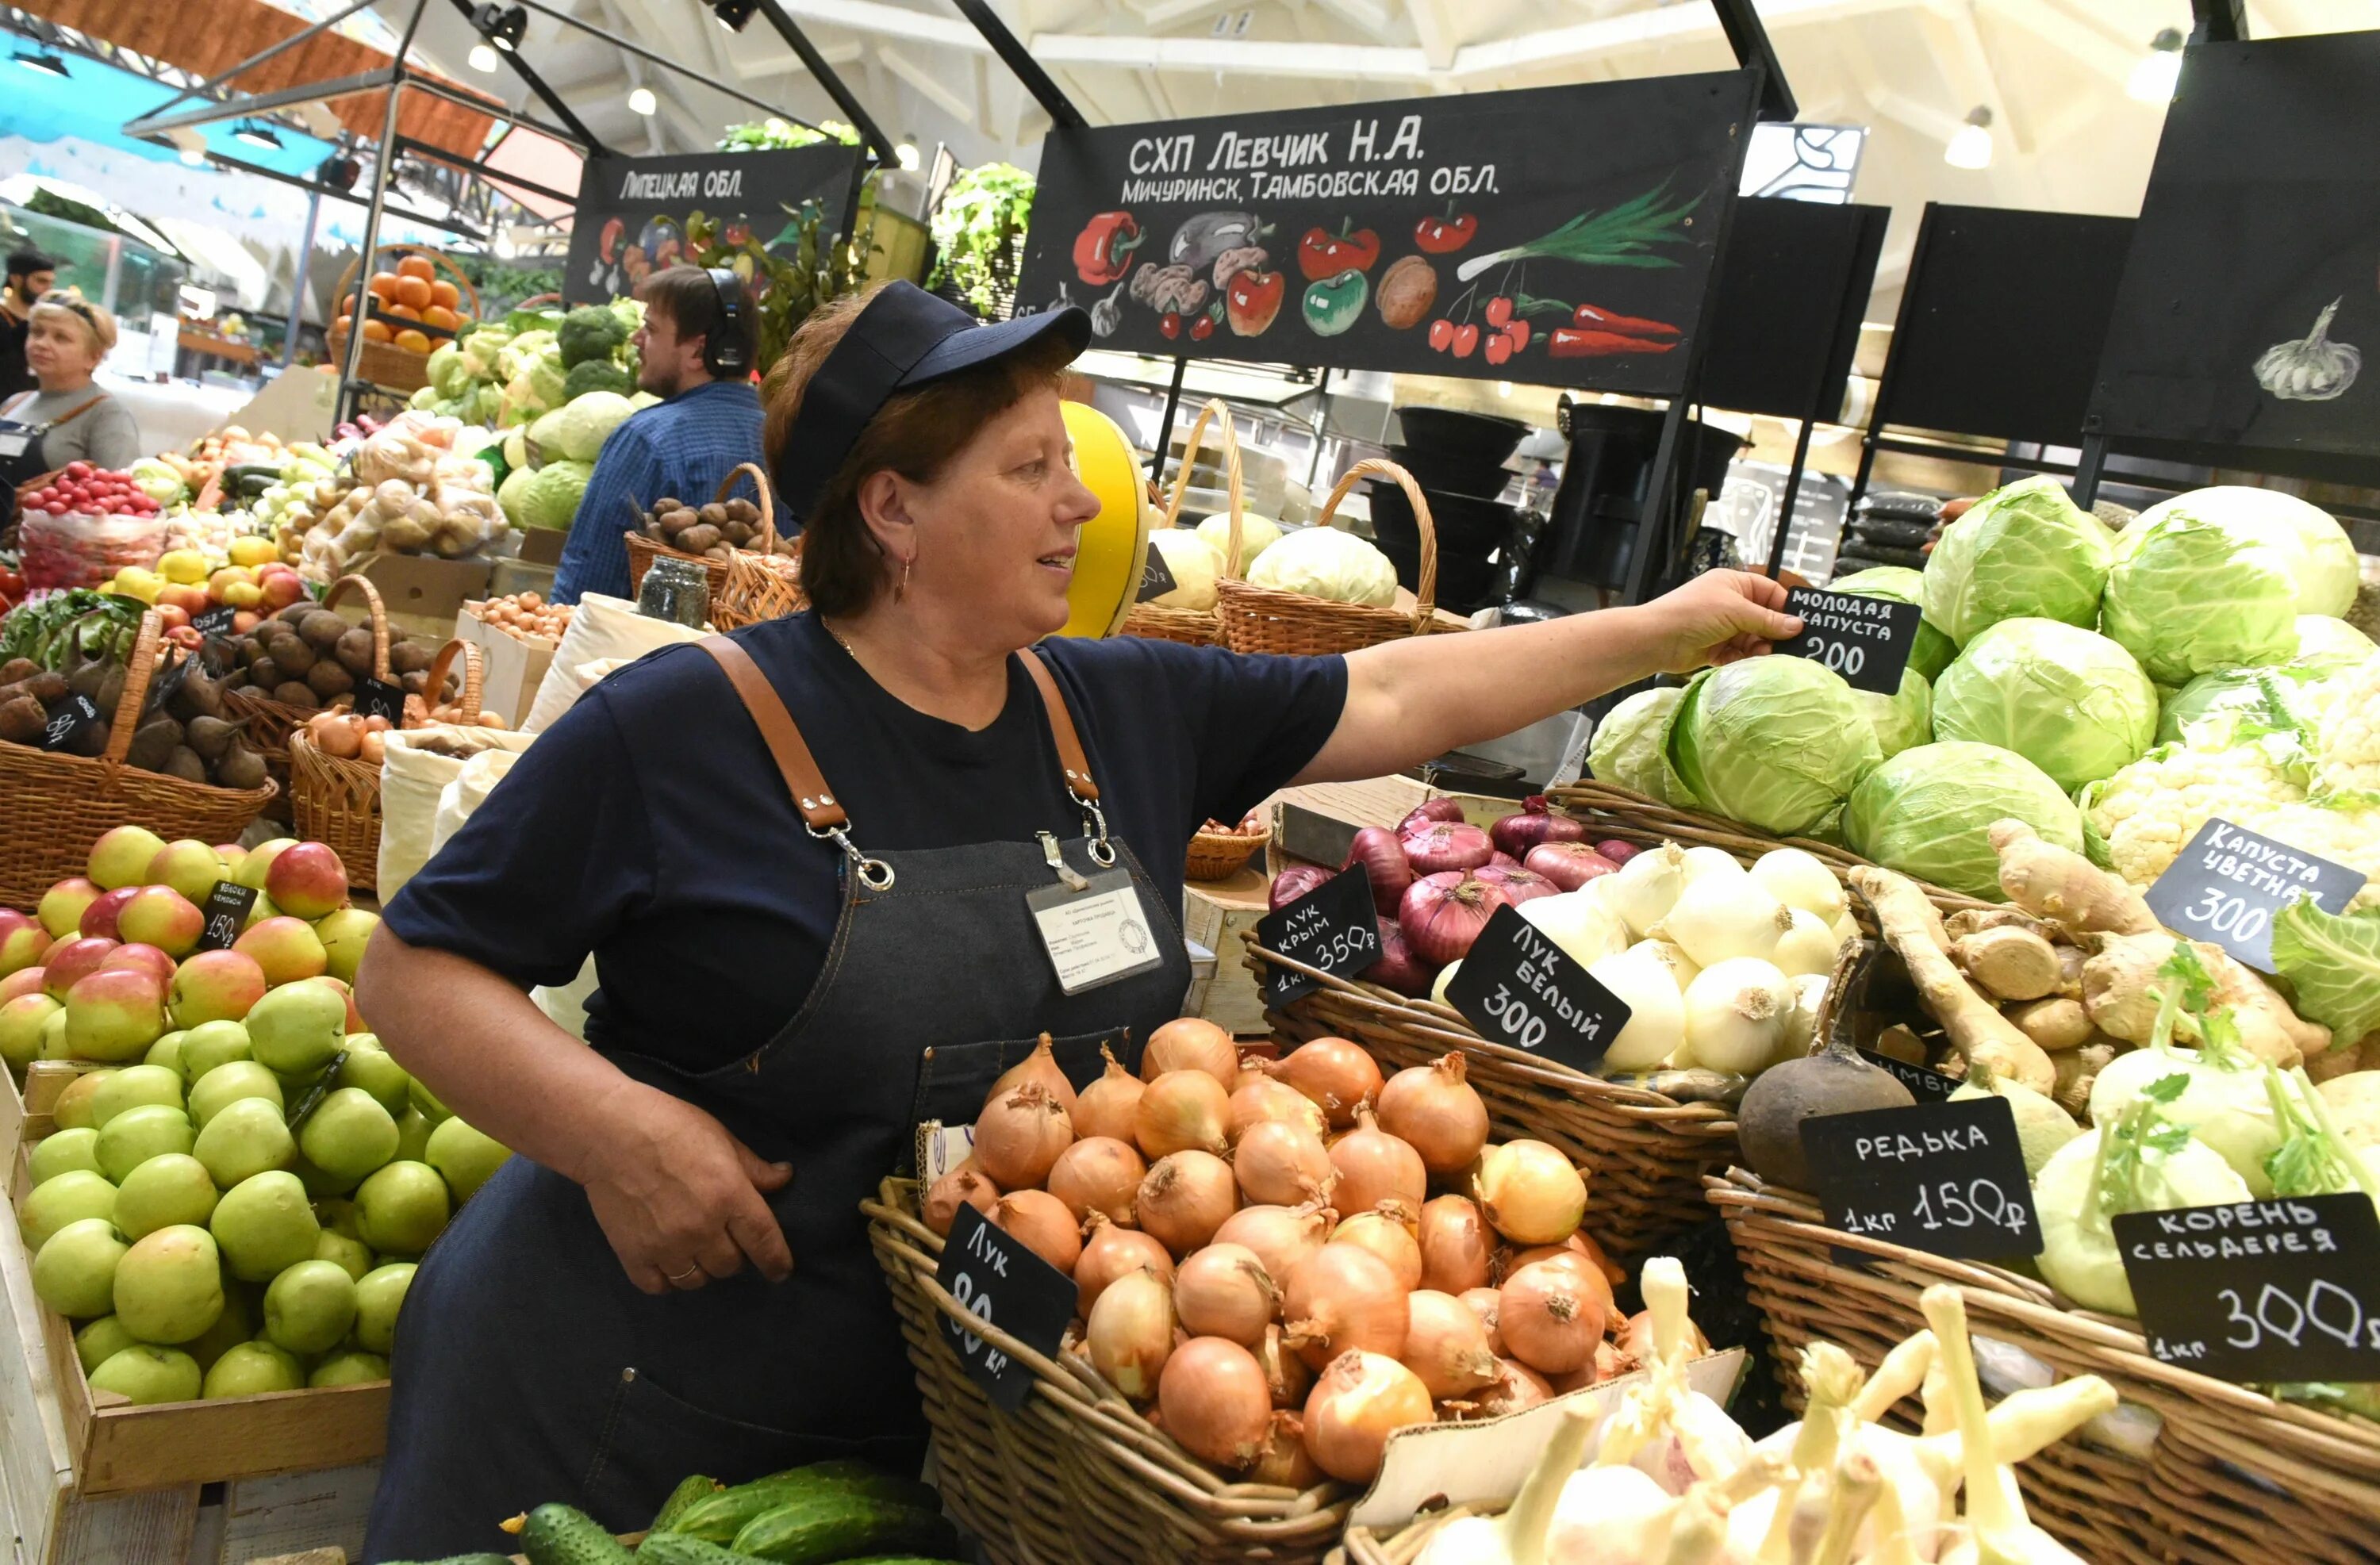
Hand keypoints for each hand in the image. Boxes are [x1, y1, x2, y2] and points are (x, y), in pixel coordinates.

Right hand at [577, 1079, 793, 1294]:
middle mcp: (702, 1228)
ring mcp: (666, 1245)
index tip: (780, 1272)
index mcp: (729, 1196)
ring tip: (696, 1249)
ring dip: (702, 1268)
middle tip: (724, 1238)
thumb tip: (785, 1178)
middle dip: (734, 1254)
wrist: (609, 1132)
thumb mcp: (722, 1139)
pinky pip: (660, 1286)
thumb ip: (754, 1168)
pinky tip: (668, 1262)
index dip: (777, 1262)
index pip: (765, 1243)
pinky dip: (668, 1279)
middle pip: (730, 1266)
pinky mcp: (633, 1254)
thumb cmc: (671, 1126)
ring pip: (697, 1280)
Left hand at [1639, 570, 1802, 673]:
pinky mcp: (1716, 649)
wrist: (1656, 639)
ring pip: (1753, 639)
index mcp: (1735, 584)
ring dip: (1759, 649)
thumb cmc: (1694, 613)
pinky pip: (1739, 655)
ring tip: (1764, 656)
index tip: (1802, 625)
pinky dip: (1744, 659)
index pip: (1770, 592)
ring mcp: (1723, 627)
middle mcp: (1730, 603)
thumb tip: (1798, 625)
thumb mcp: (1735, 611)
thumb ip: (1768, 620)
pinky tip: (1748, 663)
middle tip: (1786, 648)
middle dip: (1773, 633)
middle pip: (1764, 619)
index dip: (1785, 608)